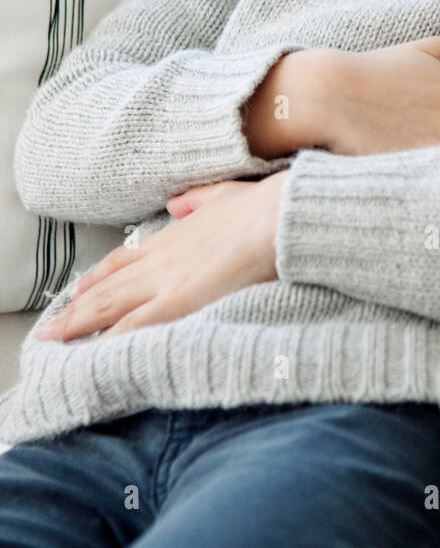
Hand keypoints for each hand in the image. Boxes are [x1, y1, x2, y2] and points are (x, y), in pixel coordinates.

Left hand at [35, 172, 285, 342]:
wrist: (278, 216)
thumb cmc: (264, 207)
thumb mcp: (225, 194)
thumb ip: (199, 200)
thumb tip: (178, 203)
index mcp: (174, 235)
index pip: (125, 259)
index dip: (98, 276)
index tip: (79, 289)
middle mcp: (162, 258)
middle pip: (108, 286)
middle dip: (77, 306)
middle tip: (52, 325)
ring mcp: (168, 279)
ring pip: (111, 305)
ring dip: (79, 323)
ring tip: (55, 339)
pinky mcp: (180, 299)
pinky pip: (136, 324)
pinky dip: (112, 339)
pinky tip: (94, 353)